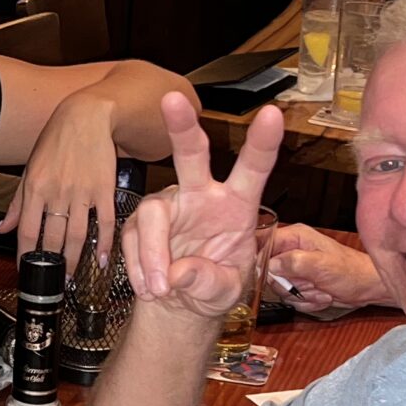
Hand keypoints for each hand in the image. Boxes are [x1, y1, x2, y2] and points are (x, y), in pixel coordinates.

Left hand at [0, 90, 118, 264]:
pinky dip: (105, 244)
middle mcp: (57, 193)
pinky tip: (102, 259)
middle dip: (52, 266)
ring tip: (73, 276)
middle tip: (54, 281)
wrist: (87, 117)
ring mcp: (82, 192)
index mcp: (35, 188)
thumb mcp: (30, 169)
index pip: (28, 232)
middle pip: (53, 239)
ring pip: (78, 236)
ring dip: (75, 261)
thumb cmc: (56, 140)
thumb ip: (17, 204)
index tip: (26, 271)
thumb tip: (1, 230)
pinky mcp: (105, 190)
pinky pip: (105, 223)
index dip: (26, 257)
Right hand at [119, 94, 283, 319]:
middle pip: (192, 154)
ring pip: (154, 211)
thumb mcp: (226, 292)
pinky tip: (150, 286)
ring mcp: (169, 205)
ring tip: (161, 288)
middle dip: (182, 127)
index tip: (271, 115)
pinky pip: (133, 237)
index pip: (253, 169)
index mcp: (237, 205)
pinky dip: (140, 266)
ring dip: (152, 251)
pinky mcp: (141, 221)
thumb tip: (179, 273)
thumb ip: (210, 282)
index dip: (263, 142)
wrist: (179, 305)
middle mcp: (202, 194)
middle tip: (172, 100)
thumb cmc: (212, 288)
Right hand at [267, 224, 386, 313]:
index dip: (260, 261)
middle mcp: (291, 251)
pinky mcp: (298, 284)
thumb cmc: (351, 272)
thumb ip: (294, 262)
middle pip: (268, 271)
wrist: (367, 288)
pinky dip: (305, 302)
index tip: (271, 275)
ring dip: (300, 295)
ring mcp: (295, 268)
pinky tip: (321, 295)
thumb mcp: (322, 265)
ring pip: (279, 288)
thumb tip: (270, 264)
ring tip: (320, 290)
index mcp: (295, 237)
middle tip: (309, 284)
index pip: (263, 243)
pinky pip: (289, 298)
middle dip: (289, 285)